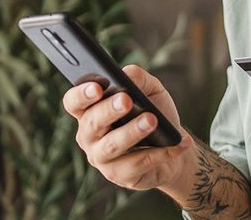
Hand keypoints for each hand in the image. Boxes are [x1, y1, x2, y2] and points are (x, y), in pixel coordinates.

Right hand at [62, 64, 193, 190]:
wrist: (172, 145)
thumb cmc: (154, 113)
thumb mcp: (150, 90)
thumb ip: (138, 78)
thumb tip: (126, 75)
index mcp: (90, 111)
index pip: (73, 102)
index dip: (81, 95)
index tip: (97, 88)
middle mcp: (89, 136)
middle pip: (92, 123)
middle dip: (109, 110)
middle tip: (127, 100)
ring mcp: (101, 158)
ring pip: (112, 145)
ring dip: (132, 132)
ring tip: (152, 120)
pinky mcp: (119, 175)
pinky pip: (137, 163)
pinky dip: (160, 152)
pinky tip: (177, 143)